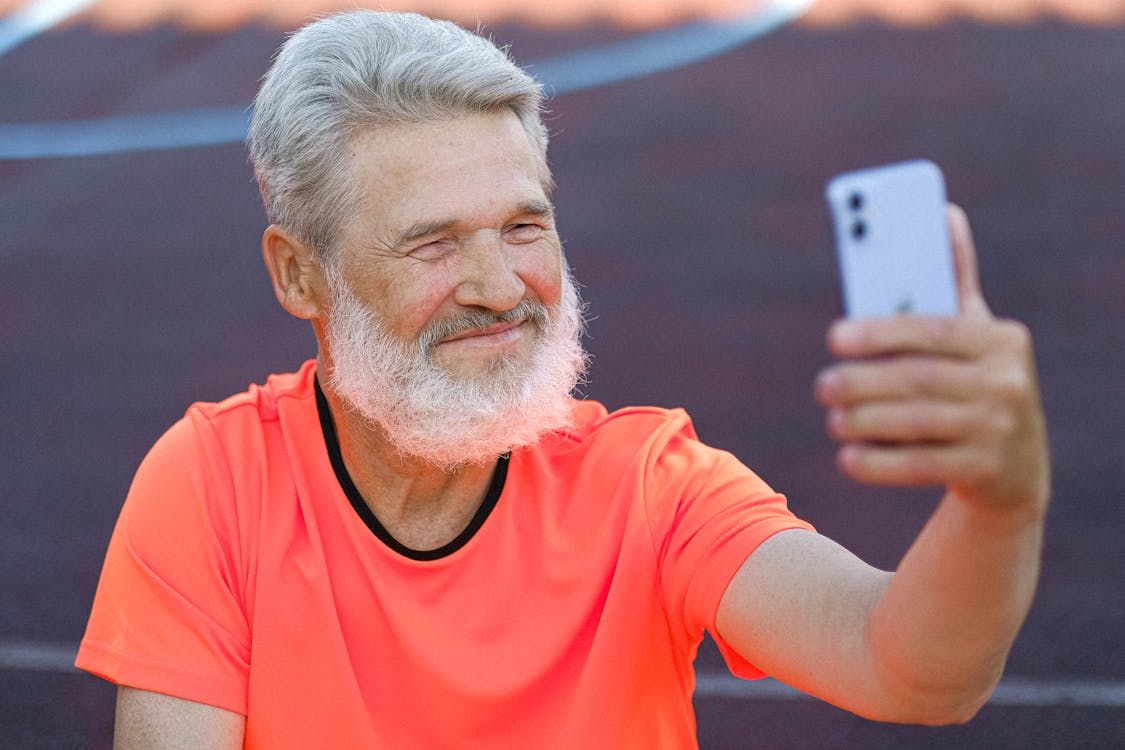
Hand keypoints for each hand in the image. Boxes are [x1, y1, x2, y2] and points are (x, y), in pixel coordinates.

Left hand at [815, 205, 1049, 518]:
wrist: (1016, 471)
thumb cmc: (978, 384)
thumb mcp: (975, 335)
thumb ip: (953, 283)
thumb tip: (942, 212)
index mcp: (998, 339)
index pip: (931, 330)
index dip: (879, 333)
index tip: (834, 337)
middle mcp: (1006, 381)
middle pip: (919, 379)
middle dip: (862, 383)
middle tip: (822, 386)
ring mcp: (1000, 429)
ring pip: (917, 423)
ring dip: (864, 422)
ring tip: (833, 419)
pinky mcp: (986, 471)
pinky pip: (921, 465)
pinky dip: (878, 463)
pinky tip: (848, 457)